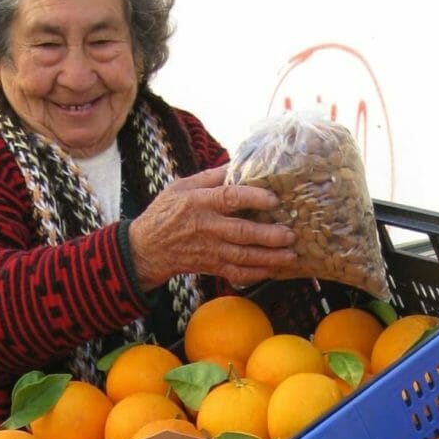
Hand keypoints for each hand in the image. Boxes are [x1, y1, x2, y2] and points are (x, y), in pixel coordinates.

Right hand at [128, 166, 298, 288]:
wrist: (147, 248)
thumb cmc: (167, 212)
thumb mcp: (182, 186)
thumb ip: (211, 177)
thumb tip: (238, 165)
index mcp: (200, 202)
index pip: (229, 198)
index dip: (253, 198)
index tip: (274, 199)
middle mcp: (206, 227)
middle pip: (241, 232)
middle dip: (269, 235)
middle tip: (291, 234)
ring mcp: (210, 250)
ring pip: (243, 256)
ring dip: (270, 257)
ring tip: (291, 255)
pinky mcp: (212, 267)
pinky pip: (237, 273)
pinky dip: (257, 274)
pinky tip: (274, 270)